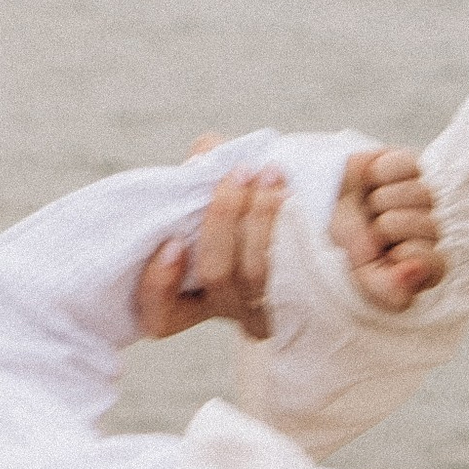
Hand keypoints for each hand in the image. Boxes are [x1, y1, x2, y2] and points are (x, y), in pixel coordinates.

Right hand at [136, 166, 287, 339]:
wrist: (310, 226)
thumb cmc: (244, 210)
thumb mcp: (213, 193)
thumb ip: (200, 172)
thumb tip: (206, 152)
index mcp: (188, 299)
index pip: (160, 316)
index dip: (159, 285)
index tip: (173, 243)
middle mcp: (224, 308)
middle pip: (216, 276)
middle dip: (224, 218)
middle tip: (239, 172)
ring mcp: (264, 309)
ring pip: (256, 272)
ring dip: (261, 214)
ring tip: (270, 172)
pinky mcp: (303, 299)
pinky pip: (295, 271)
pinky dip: (289, 226)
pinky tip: (291, 193)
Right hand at [332, 145, 445, 313]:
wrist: (313, 202)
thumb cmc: (342, 242)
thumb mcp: (358, 271)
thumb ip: (387, 286)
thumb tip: (416, 272)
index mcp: (418, 264)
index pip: (435, 264)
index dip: (407, 255)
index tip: (383, 254)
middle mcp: (425, 232)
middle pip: (432, 228)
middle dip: (391, 227)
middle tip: (371, 227)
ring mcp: (420, 199)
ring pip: (423, 196)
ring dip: (384, 199)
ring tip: (368, 205)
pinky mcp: (410, 168)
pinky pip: (410, 167)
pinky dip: (383, 173)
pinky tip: (372, 181)